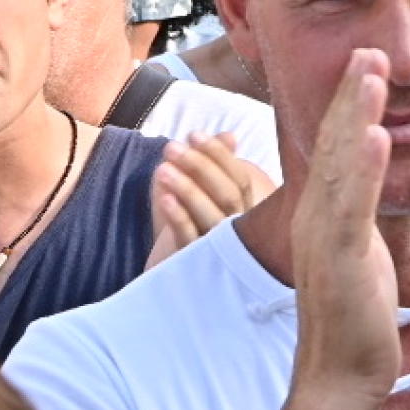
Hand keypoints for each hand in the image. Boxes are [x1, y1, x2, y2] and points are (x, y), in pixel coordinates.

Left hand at [148, 134, 277, 268]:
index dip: (218, 155)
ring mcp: (220, 248)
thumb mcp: (204, 191)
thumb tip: (230, 135)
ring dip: (187, 188)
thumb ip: (217, 164)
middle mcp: (239, 228)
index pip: (239, 177)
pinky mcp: (197, 264)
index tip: (193, 135)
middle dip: (199, 166)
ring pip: (211, 214)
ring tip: (162, 168)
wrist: (180, 274)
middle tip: (171, 147)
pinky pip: (190, 237)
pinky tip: (165, 198)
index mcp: (246, 209)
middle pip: (227, 194)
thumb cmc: (195, 224)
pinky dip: (179, 216)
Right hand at [287, 51, 399, 409]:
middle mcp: (316, 217)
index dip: (349, 103)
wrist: (342, 375)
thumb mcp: (359, 251)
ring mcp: (324, 237)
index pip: (335, 147)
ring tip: (370, 71)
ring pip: (339, 165)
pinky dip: (361, 169)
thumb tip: (374, 183)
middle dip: (350, 93)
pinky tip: (373, 136)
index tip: (366, 62)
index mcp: (322, 213)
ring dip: (354, 114)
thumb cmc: (355, 317)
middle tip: (367, 48)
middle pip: (331, 143)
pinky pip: (351, 207)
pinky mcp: (339, 261)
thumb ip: (360, 214)